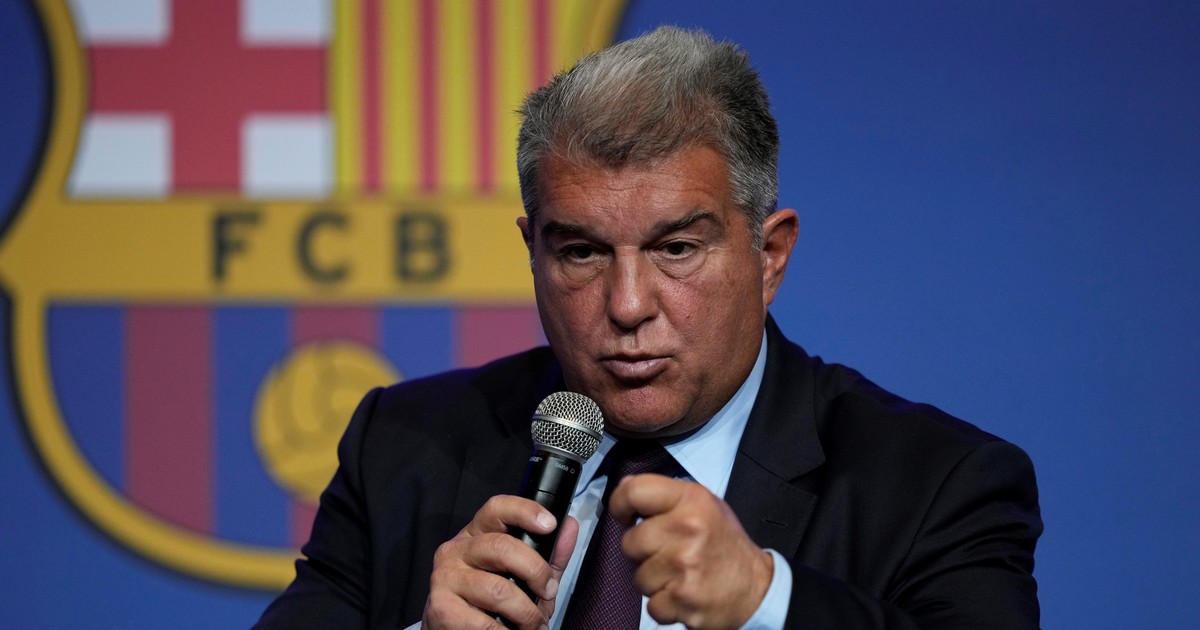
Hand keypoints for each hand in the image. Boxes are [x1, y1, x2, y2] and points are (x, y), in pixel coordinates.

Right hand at [422, 495, 578, 629]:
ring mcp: (445, 578)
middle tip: (549, 593)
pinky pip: (483, 622)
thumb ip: (549, 553)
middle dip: (536, 572)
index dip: (525, 511)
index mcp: (477, 534)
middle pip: (501, 547)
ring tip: (533, 624)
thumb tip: (570, 526)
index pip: (497, 508)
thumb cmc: (493, 601)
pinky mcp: (440, 608)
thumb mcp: (525, 576)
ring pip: (497, 589)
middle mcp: (456, 550)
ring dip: (525, 613)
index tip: (550, 524)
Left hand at [610, 475, 773, 629]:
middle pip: (630, 541)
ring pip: (638, 576)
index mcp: (692, 501)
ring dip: (654, 580)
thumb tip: (626, 486)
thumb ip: (665, 495)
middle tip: (667, 553)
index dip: (620, 504)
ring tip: (679, 574)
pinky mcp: (682, 599)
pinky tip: (683, 592)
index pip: (634, 492)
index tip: (624, 515)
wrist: (756, 588)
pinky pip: (650, 604)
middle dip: (643, 551)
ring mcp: (684, 566)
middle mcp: (688, 529)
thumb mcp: (704, 505)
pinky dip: (664, 604)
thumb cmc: (725, 545)